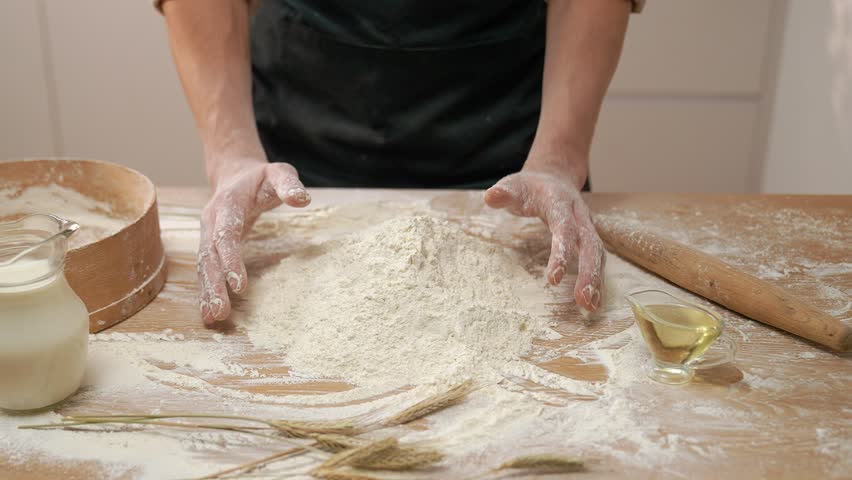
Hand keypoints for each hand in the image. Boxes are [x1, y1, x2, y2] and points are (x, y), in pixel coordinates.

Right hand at [198, 158, 310, 323]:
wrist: (235, 174)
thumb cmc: (261, 178)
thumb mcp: (278, 173)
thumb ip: (289, 185)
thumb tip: (303, 199)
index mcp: (227, 204)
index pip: (226, 235)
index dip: (231, 260)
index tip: (240, 285)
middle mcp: (211, 221)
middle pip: (210, 256)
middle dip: (214, 284)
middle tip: (221, 311)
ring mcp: (207, 234)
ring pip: (204, 266)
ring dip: (207, 292)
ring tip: (213, 317)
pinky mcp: (209, 245)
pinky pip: (205, 269)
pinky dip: (206, 290)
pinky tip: (209, 311)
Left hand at [484, 169, 605, 313]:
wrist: (553, 177)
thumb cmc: (530, 186)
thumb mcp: (514, 185)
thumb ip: (504, 193)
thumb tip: (491, 197)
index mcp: (559, 201)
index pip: (564, 227)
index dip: (561, 252)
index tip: (554, 279)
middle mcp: (579, 214)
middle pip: (589, 244)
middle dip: (588, 272)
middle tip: (583, 300)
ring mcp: (586, 226)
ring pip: (597, 253)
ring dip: (595, 280)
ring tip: (589, 306)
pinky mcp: (588, 238)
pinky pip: (596, 258)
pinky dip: (596, 279)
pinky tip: (591, 301)